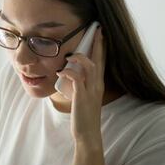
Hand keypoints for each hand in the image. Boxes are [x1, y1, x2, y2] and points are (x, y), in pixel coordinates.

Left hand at [56, 27, 105, 148]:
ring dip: (79, 58)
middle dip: (97, 44)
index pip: (102, 62)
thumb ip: (80, 85)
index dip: (101, 48)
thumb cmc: (84, 116)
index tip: (101, 34)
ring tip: (69, 56)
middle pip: (99, 60)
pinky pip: (76, 79)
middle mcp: (97, 85)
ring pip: (89, 67)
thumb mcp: (84, 97)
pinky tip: (61, 73)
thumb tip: (70, 75)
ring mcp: (90, 91)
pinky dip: (69, 73)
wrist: (87, 134)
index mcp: (98, 85)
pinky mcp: (82, 97)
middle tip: (97, 30)